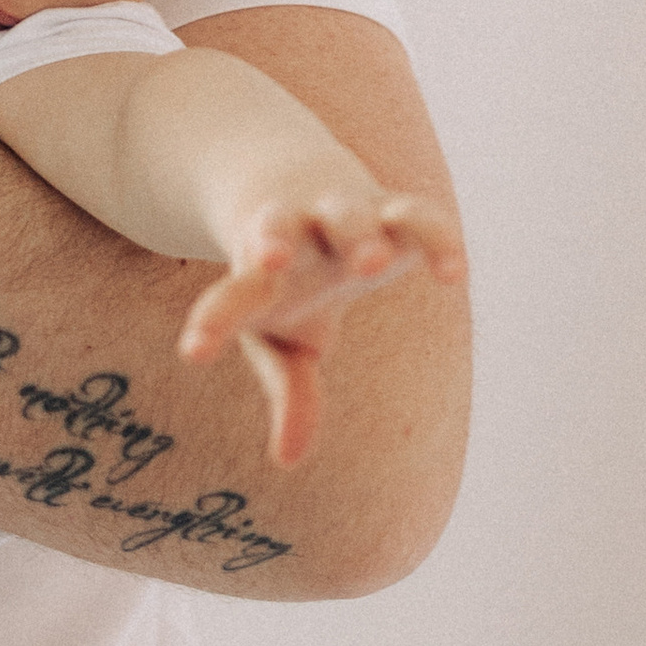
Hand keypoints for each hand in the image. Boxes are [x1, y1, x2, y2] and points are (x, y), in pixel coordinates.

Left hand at [178, 189, 466, 471]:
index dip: (214, 321)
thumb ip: (289, 393)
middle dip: (280, 242)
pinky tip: (452, 275)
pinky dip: (436, 238)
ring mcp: (343, 214)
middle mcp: (297, 237)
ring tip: (372, 263)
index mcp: (259, 273)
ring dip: (355, 233)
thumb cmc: (286, 281)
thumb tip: (287, 461)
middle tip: (276, 262)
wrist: (300, 184)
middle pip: (281, 230)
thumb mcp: (280, 338)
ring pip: (347, 213)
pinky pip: (418, 216)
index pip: (232, 295)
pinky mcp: (392, 206)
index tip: (192, 352)